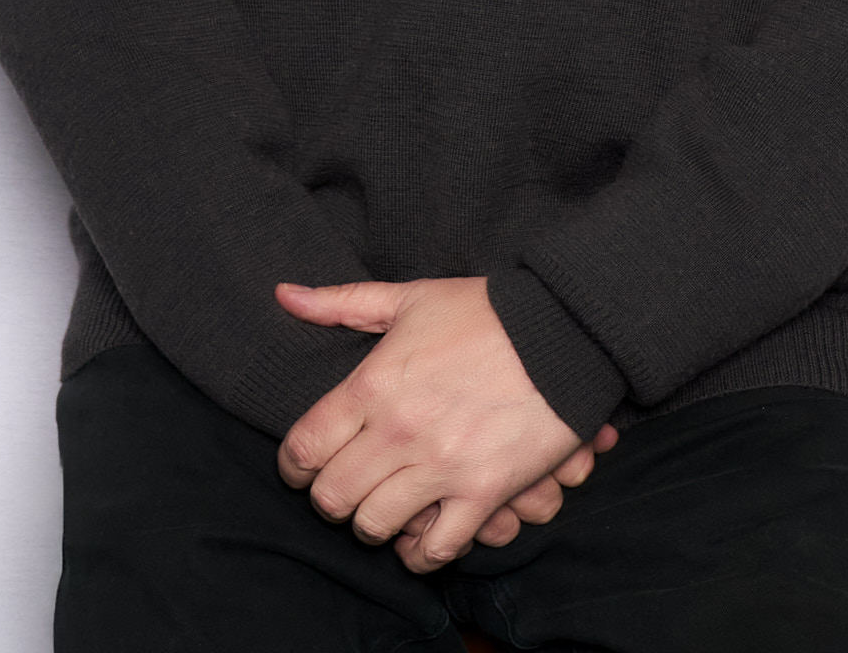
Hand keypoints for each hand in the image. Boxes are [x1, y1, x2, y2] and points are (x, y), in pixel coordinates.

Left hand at [275, 275, 617, 571]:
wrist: (562, 331)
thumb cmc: (484, 311)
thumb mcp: (410, 297)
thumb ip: (342, 303)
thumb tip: (285, 296)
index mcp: (374, 383)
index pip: (304, 447)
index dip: (292, 466)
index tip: (302, 466)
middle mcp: (399, 430)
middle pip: (332, 497)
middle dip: (331, 497)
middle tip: (346, 486)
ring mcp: (441, 466)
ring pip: (375, 527)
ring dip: (373, 523)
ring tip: (382, 507)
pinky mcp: (483, 492)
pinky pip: (436, 549)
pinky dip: (421, 551)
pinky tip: (420, 535)